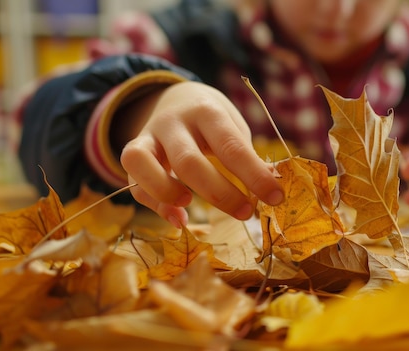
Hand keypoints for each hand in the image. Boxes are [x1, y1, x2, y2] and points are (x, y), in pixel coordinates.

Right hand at [120, 81, 283, 226]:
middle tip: (246, 212)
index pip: (231, 146)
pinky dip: (154, 205)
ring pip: (143, 164)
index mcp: (207, 112)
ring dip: (167, 192)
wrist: (177, 98)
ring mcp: (148, 136)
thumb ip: (246, 156)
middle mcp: (174, 122)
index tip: (275, 197)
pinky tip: (179, 220)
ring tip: (189, 208)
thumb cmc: (214, 121)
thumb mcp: (234, 127)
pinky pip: (134, 182)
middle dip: (220, 193)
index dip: (254, 175)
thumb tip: (270, 188)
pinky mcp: (133, 153)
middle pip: (189, 161)